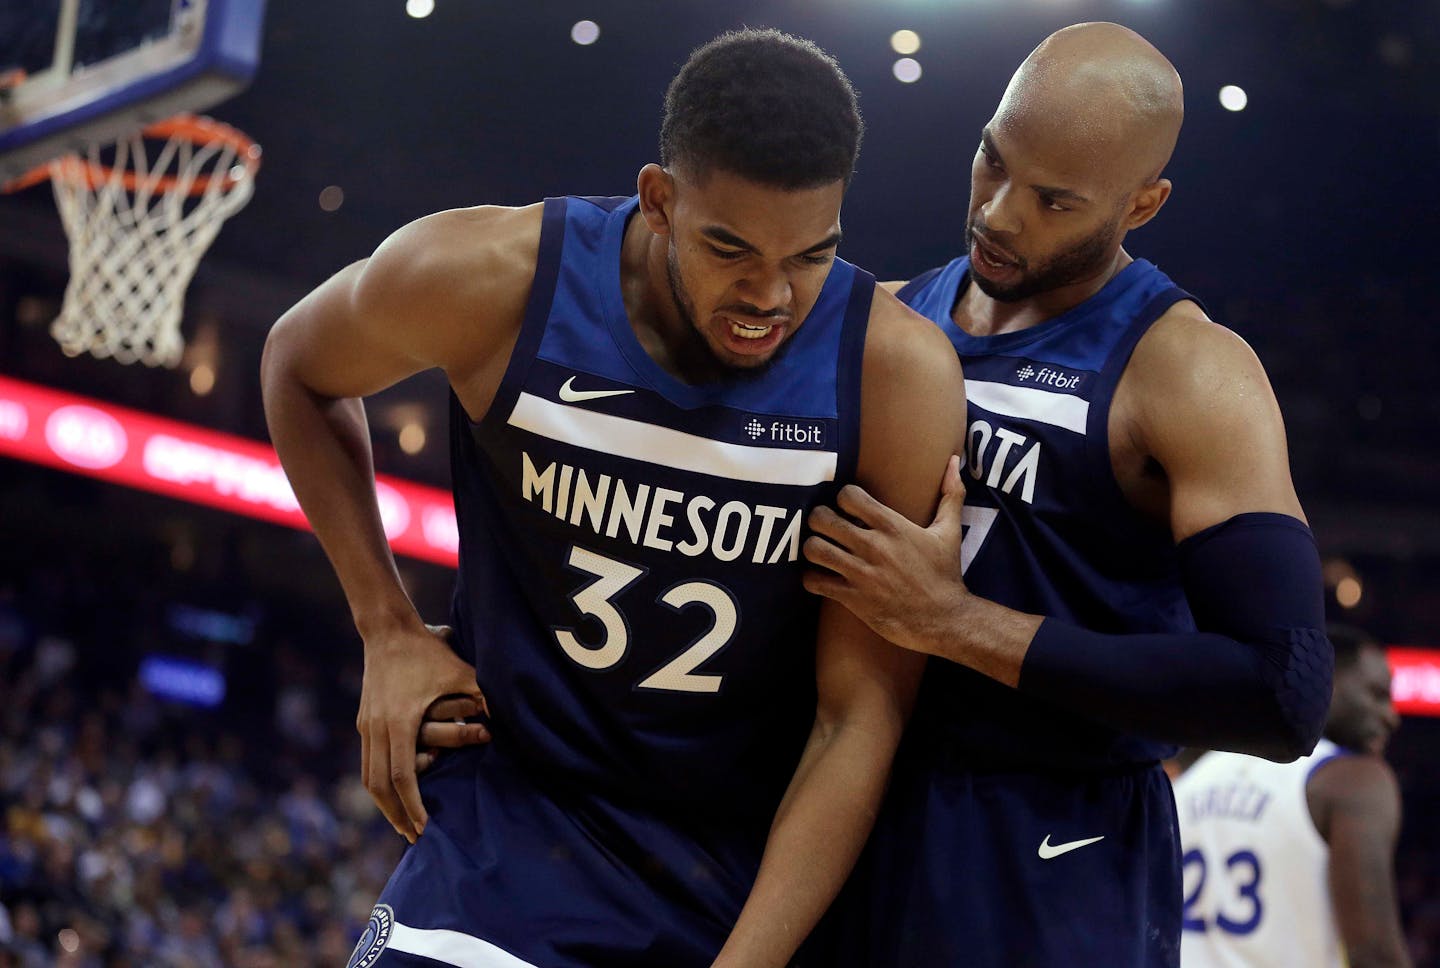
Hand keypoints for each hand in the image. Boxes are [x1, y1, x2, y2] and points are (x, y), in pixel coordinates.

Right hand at [357, 622, 485, 842]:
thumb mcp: (460, 672)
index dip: (414, 806)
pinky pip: (367, 763)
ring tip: (401, 823)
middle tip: (413, 838)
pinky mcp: (363, 721)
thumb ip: (483, 694)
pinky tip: (390, 795)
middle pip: (379, 786)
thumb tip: (508, 715)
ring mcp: (366, 726)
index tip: (425, 829)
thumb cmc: (429, 652)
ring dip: (384, 804)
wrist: (389, 630)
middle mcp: (377, 728)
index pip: (403, 776)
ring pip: (368, 777)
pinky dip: (378, 784)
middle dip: (396, 815)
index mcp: (400, 722)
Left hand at [802, 455, 967, 654]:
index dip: (843, 498)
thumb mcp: (950, 531)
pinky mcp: (853, 598)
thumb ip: (951, 493)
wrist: (944, 619)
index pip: (847, 496)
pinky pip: (815, 582)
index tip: (847, 507)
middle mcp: (873, 547)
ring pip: (814, 549)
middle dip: (819, 519)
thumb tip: (953, 460)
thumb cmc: (945, 573)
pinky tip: (821, 576)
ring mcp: (861, 573)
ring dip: (813, 548)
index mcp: (892, 526)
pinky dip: (811, 578)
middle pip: (822, 519)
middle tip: (825, 526)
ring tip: (820, 549)